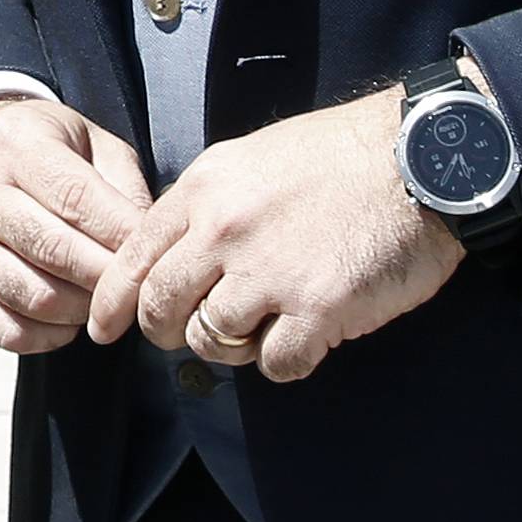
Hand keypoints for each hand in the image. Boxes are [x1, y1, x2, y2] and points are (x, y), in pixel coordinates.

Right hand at [0, 96, 152, 352]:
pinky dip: (49, 336)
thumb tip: (149, 248)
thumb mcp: (87, 142)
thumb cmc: (39, 149)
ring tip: (100, 298)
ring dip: (83, 310)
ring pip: (36, 298)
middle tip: (137, 288)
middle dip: (109, 279)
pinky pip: (7, 330)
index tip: (157, 257)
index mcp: (13, 146)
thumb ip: (123, 188)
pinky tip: (65, 317)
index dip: (125, 238)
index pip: (78, 201)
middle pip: (57, 253)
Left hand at [89, 88, 461, 384]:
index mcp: (203, 192)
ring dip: (231, 347)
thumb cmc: (337, 158)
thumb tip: (174, 251)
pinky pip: (274, 364)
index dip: (112, 303)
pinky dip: (284, 361)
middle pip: (161, 308)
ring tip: (261, 326)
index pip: (132, 259)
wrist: (416, 158)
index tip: (106, 328)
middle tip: (188, 336)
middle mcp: (224, 232)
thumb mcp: (249, 159)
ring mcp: (269, 273)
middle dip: (166, 333)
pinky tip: (304, 338)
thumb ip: (206, 205)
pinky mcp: (318, 309)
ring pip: (211, 341)